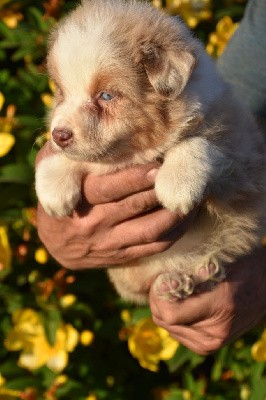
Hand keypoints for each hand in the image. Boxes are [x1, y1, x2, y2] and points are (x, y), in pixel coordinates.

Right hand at [36, 143, 195, 268]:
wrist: (55, 242)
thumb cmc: (57, 195)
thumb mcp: (49, 169)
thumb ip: (64, 150)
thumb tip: (80, 125)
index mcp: (77, 198)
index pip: (109, 188)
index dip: (137, 176)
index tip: (159, 163)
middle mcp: (93, 224)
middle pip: (134, 206)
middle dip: (160, 188)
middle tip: (182, 173)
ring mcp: (109, 243)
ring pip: (149, 229)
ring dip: (174, 213)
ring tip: (193, 194)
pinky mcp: (122, 256)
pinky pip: (154, 247)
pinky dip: (175, 232)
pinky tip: (186, 216)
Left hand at [150, 246, 265, 354]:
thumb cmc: (243, 266)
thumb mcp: (217, 259)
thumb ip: (189, 270)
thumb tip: (160, 279)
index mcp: (219, 307)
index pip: (168, 313)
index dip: (158, 294)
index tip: (162, 276)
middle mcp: (215, 332)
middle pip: (163, 321)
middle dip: (158, 298)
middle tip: (165, 280)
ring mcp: (212, 343)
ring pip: (167, 327)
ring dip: (164, 308)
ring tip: (176, 290)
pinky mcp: (208, 347)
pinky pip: (176, 332)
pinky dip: (173, 318)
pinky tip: (182, 303)